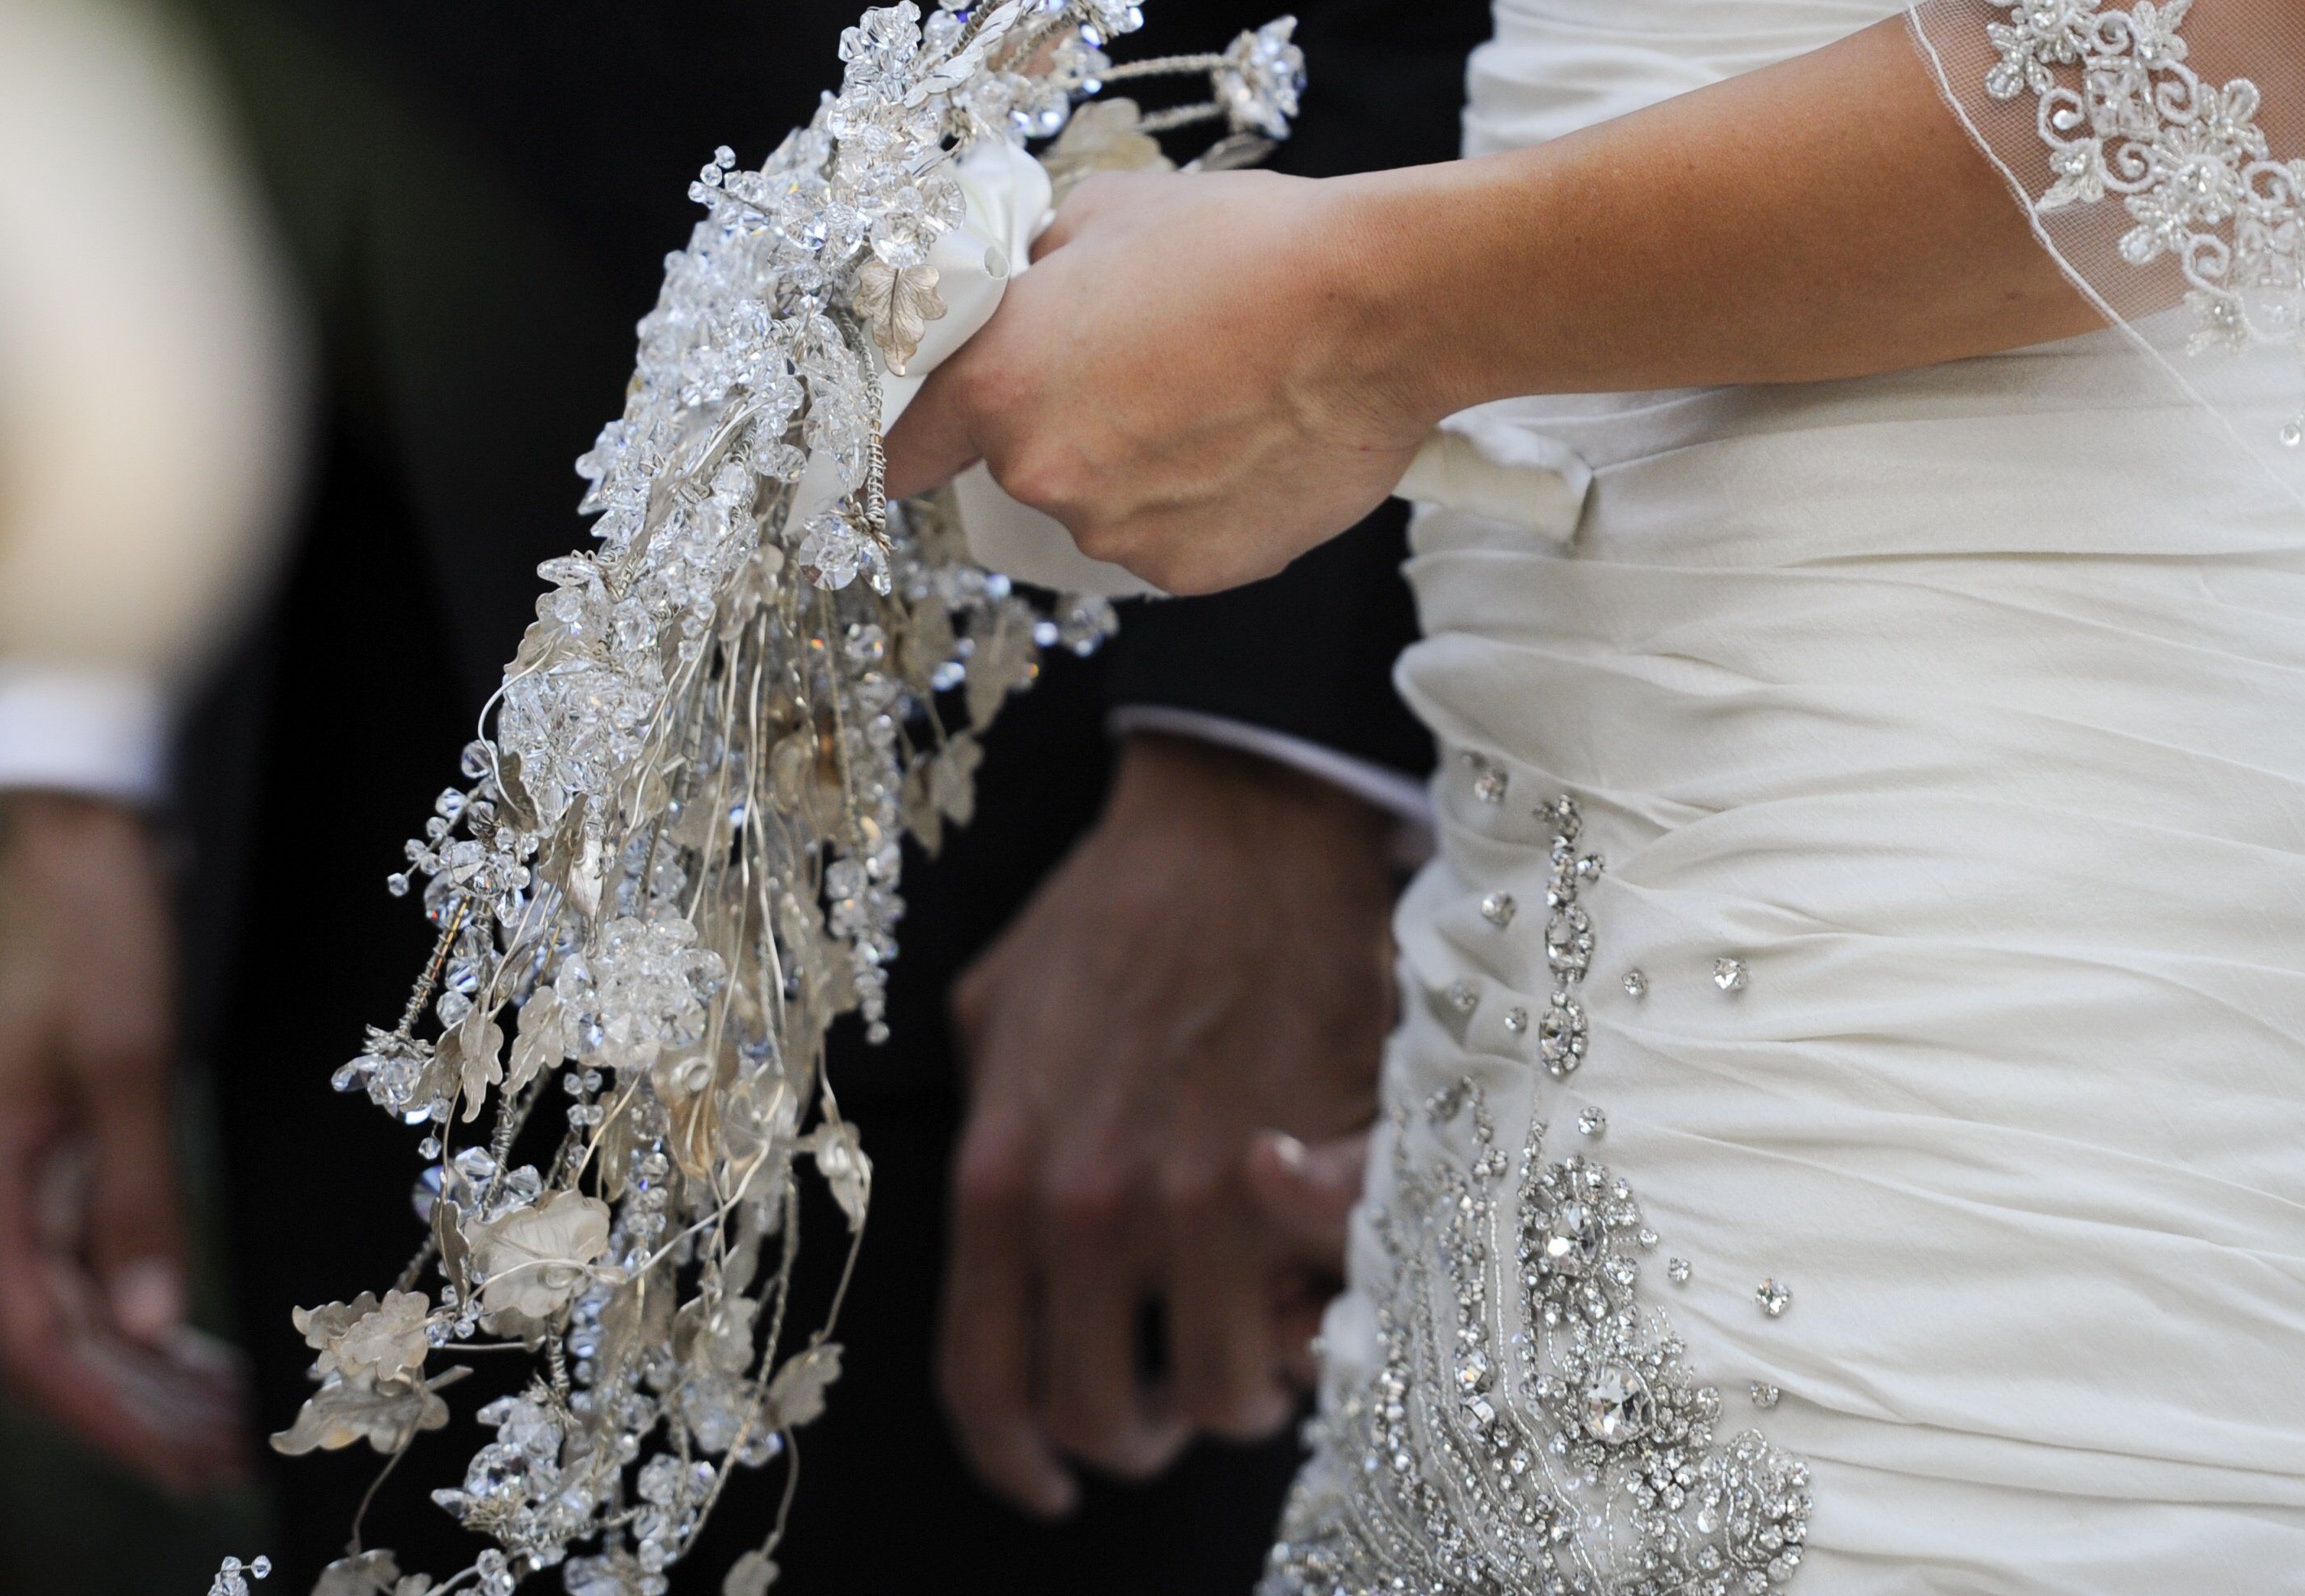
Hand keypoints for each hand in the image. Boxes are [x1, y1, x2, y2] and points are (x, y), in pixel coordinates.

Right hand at [0, 790, 245, 1491]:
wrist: (72, 831)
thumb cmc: (96, 925)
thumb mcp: (129, 1055)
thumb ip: (138, 1193)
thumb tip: (146, 1324)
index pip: (35, 1345)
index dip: (114, 1417)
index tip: (192, 1464)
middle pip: (49, 1346)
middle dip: (136, 1414)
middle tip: (232, 1463)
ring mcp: (4, 1177)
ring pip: (68, 1313)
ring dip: (142, 1375)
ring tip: (228, 1425)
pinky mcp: (40, 1152)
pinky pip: (83, 1264)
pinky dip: (138, 1313)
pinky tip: (192, 1346)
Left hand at [882, 168, 1435, 594]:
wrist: (1379, 306)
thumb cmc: (1246, 245)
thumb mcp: (1108, 212)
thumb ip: (1038, 266)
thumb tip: (1024, 281)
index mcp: (998, 381)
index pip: (900, 447)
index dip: (915, 436)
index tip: (927, 436)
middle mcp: (1043, 472)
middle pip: (1017, 471)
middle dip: (1062, 430)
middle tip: (1139, 374)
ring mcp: (1119, 533)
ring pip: (1101, 508)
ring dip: (1134, 470)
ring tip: (1213, 401)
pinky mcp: (1195, 571)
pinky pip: (1172, 540)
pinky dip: (1198, 506)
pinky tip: (1248, 444)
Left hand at [938, 734, 1394, 1513]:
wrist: (1236, 823)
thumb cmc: (1114, 906)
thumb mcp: (992, 1010)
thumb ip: (986, 1125)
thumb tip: (993, 1218)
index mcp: (1001, 1173)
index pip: (986, 1382)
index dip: (1014, 1459)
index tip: (1044, 1480)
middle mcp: (1091, 1206)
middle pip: (1106, 1414)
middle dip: (1139, 1430)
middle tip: (1167, 1397)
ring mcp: (1205, 1199)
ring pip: (1228, 1391)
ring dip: (1242, 1384)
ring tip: (1254, 1335)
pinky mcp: (1308, 1176)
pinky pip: (1318, 1316)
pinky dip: (1318, 1324)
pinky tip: (1312, 1289)